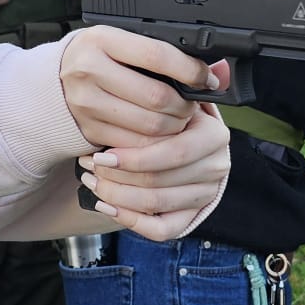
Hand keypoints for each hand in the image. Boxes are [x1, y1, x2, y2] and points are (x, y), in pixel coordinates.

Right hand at [58, 26, 223, 148]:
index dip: (189, 71)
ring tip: (177, 119)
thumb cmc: (97, 58)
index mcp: (102, 40)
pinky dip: (154, 144)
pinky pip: (134, 145)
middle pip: (157, 98)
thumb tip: (219, 71)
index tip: (206, 79)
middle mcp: (89, 70)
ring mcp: (86, 103)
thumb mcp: (123, 43)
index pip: (157, 56)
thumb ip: (168, 53)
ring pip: (149, 126)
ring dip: (173, 127)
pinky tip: (159, 135)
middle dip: (184, 106)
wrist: (52, 83)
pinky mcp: (88, 129)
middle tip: (191, 106)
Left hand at [79, 104, 231, 240]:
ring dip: (115, 195)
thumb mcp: (172, 101)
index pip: (174, 153)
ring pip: (155, 205)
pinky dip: (130, 220)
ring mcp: (206, 194)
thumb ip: (166, 91)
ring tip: (92, 180)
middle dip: (115, 176)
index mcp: (214, 136)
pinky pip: (161, 230)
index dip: (133, 157)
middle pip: (158, 181)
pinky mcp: (193, 216)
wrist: (184, 143)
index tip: (101, 154)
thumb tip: (172, 74)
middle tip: (89, 166)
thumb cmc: (170, 119)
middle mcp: (216, 167)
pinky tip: (107, 205)